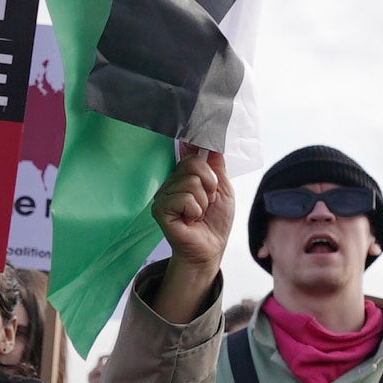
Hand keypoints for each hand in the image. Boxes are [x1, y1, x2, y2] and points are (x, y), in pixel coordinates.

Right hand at [152, 146, 233, 325]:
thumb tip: (213, 141)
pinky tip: (191, 219)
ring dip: (203, 201)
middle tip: (208, 200)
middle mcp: (171, 181)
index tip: (200, 134)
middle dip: (209, 183)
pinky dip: (195, 210)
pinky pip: (183, 198)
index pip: (188, 150)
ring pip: (190, 182)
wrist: (210, 247)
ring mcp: (163, 195)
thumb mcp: (222, 188)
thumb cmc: (215, 220)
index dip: (194, 142)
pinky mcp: (159, 209)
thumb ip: (216, 165)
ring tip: (199, 213)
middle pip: (193, 163)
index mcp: (185, 174)